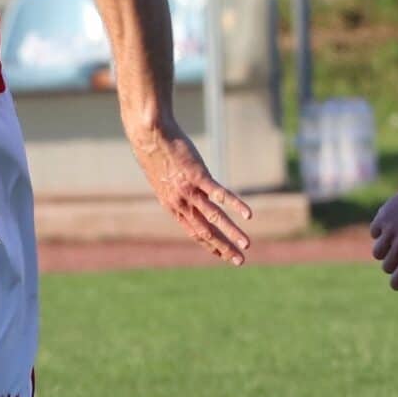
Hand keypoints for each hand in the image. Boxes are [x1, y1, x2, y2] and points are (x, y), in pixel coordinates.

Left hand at [130, 127, 251, 263]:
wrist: (148, 135)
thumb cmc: (155, 153)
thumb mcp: (163, 177)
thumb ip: (176, 189)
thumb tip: (186, 191)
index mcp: (172, 206)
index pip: (194, 232)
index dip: (209, 245)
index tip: (222, 255)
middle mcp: (180, 203)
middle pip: (206, 232)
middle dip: (224, 248)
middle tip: (240, 261)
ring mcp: (189, 190)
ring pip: (215, 217)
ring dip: (232, 232)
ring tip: (247, 244)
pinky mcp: (197, 175)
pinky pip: (220, 194)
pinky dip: (236, 205)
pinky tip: (248, 215)